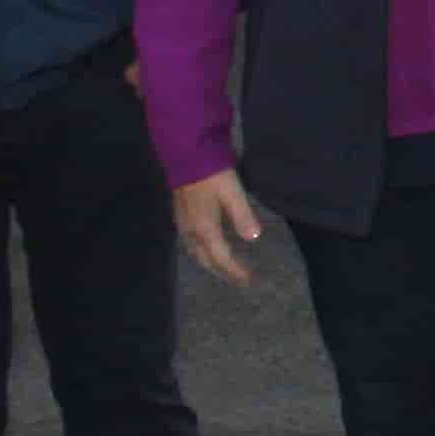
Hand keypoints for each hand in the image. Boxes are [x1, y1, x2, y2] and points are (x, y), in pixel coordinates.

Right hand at [172, 169, 263, 287]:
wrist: (184, 155)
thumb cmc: (210, 172)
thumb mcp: (232, 192)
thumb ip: (242, 215)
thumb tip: (253, 238)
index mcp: (204, 228)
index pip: (221, 258)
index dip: (235, 271)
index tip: (250, 280)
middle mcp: (191, 231)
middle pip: (206, 261)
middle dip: (223, 272)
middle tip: (239, 280)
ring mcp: (183, 224)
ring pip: (196, 253)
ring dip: (211, 264)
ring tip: (226, 269)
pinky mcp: (180, 216)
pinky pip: (191, 244)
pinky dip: (203, 253)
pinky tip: (209, 248)